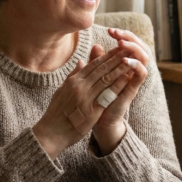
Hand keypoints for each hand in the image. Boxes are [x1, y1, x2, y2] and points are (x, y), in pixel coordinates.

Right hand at [32, 45, 135, 159]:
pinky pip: (107, 96)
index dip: (106, 55)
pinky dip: (117, 86)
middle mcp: (79, 86)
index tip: (117, 49)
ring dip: (120, 69)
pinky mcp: (91, 111)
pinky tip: (126, 80)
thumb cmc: (56, 113)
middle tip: (127, 49)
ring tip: (131, 61)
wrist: (51, 132)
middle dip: (116, 58)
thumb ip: (73, 75)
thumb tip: (81, 61)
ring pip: (106, 79)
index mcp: (73, 81)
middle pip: (101, 69)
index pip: (93, 64)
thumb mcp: (62, 90)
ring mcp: (85, 98)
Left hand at [91, 29, 151, 154]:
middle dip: (130, 38)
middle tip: (117, 33)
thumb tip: (96, 46)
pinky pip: (141, 75)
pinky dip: (136, 65)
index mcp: (124, 65)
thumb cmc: (97, 97)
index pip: (130, 44)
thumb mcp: (95, 76)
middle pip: (140, 47)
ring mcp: (134, 79)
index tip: (110, 30)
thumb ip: (97, 61)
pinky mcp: (133, 89)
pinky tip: (125, 60)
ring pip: (145, 58)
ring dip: (134, 48)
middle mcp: (132, 70)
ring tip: (122, 43)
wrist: (99, 120)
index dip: (123, 35)